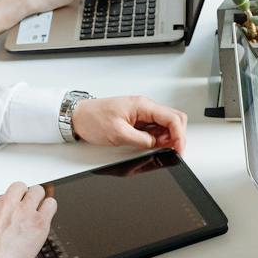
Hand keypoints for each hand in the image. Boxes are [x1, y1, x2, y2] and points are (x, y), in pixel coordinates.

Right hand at [0, 181, 57, 257]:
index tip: (1, 216)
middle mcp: (6, 203)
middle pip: (18, 188)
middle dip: (20, 195)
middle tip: (20, 206)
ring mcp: (24, 211)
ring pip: (37, 191)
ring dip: (36, 198)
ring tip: (36, 206)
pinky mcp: (39, 222)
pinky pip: (51, 205)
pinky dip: (49, 207)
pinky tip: (46, 212)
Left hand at [70, 95, 187, 152]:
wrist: (78, 116)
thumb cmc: (93, 119)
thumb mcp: (118, 134)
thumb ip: (141, 140)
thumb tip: (156, 145)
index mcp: (142, 106)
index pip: (172, 118)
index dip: (179, 136)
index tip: (179, 150)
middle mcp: (144, 107)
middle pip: (174, 119)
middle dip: (177, 136)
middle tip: (172, 151)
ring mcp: (142, 113)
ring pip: (166, 124)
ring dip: (167, 138)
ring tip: (158, 149)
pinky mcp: (137, 120)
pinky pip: (154, 128)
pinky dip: (157, 138)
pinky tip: (152, 145)